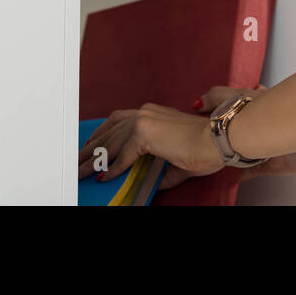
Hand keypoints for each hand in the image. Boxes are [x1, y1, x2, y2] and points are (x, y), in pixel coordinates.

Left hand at [77, 84, 275, 190]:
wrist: (218, 140)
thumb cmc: (206, 147)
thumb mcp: (178, 160)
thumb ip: (161, 170)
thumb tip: (150, 183)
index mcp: (153, 113)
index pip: (118, 121)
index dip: (102, 135)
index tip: (90, 147)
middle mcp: (146, 112)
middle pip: (109, 130)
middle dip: (91, 148)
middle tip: (77, 162)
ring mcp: (144, 120)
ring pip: (110, 142)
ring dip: (94, 159)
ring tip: (82, 172)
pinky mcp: (145, 132)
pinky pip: (123, 154)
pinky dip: (113, 167)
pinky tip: (105, 177)